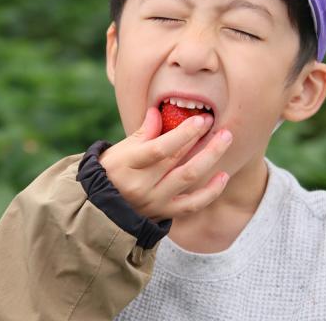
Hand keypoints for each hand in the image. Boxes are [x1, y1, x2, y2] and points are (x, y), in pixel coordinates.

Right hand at [99, 107, 232, 222]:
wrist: (100, 208)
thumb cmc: (111, 171)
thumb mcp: (119, 149)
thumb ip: (142, 133)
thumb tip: (158, 112)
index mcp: (128, 164)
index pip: (159, 148)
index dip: (182, 134)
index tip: (199, 120)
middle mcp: (142, 185)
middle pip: (177, 160)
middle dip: (200, 139)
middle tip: (215, 123)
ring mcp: (154, 201)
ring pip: (188, 178)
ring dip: (210, 157)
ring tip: (225, 139)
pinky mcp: (164, 213)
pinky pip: (192, 204)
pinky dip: (211, 191)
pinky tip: (223, 175)